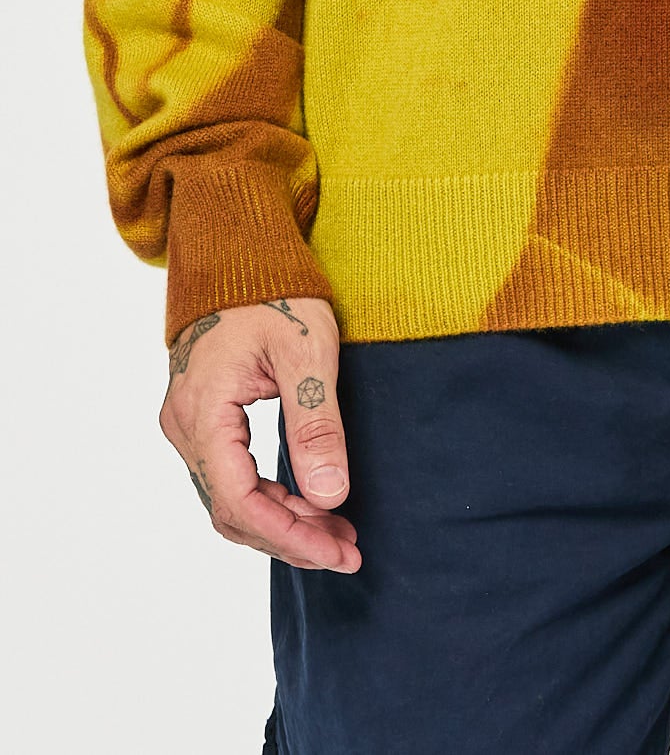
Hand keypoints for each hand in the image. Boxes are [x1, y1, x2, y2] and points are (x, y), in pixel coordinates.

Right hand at [159, 296, 360, 572]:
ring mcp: (188, 424)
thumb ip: (316, 424)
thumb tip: (330, 497)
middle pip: (232, 511)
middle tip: (349, 550)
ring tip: (338, 534)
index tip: (339, 551)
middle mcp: (184, 426)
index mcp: (203, 411)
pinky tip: (310, 503)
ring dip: (283, 522)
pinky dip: (269, 497)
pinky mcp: (202, 420)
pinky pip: (230, 476)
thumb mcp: (307, 351)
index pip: (239, 501)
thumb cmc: (274, 291)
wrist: (239, 254)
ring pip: (230, 499)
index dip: (291, 536)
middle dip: (293, 538)